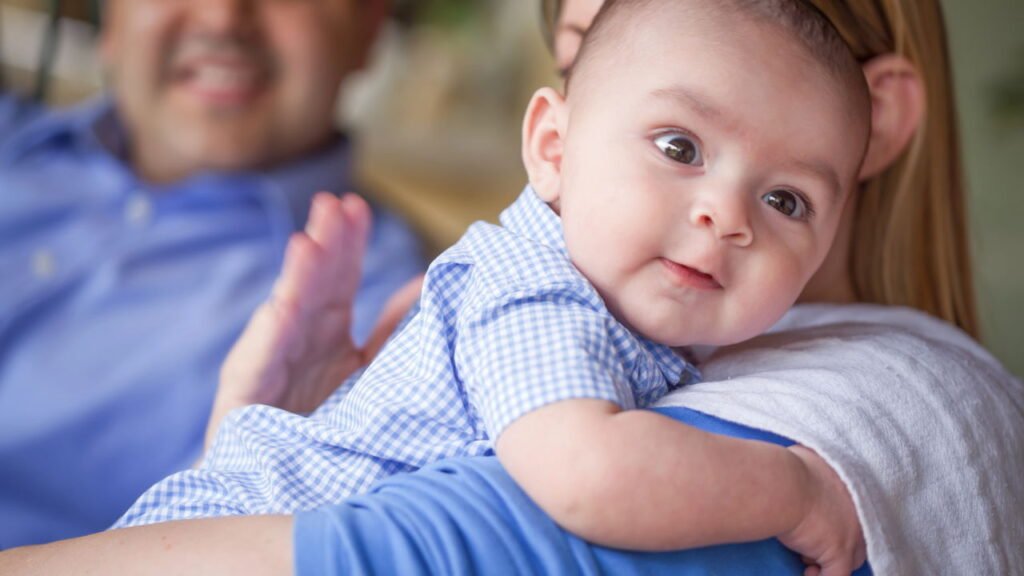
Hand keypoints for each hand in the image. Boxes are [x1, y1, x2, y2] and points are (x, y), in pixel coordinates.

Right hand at [207, 192, 422, 449]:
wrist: (276, 488)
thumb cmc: (322, 426)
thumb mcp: (369, 372)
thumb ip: (392, 331)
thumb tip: (427, 284)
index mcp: (327, 332)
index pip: (339, 276)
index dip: (348, 242)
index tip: (358, 206)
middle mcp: (298, 340)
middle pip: (312, 283)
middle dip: (323, 242)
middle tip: (334, 203)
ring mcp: (271, 363)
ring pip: (286, 311)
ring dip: (297, 277)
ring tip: (310, 240)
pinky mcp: (247, 395)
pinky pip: (261, 362)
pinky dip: (272, 333)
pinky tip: (282, 306)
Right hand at [779, 444, 866, 575]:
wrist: (781, 483)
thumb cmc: (784, 467)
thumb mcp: (807, 456)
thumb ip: (814, 463)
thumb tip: (803, 459)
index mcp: (853, 484)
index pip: (856, 510)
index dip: (838, 521)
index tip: (820, 525)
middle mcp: (860, 509)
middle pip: (860, 537)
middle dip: (838, 544)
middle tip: (812, 543)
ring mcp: (852, 532)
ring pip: (852, 558)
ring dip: (830, 561)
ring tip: (806, 560)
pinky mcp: (839, 551)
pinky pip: (837, 575)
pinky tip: (808, 574)